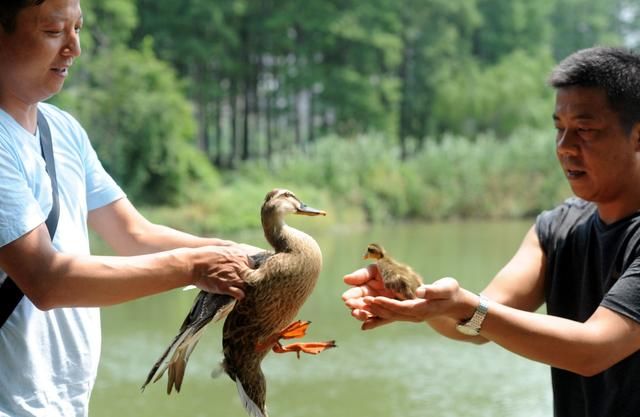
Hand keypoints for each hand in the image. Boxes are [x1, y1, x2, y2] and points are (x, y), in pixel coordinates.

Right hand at [191, 245, 250, 299]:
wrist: (192, 264)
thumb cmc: (205, 255)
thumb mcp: (223, 249)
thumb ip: (234, 255)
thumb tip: (242, 260)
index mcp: (240, 255)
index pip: (253, 265)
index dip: (250, 271)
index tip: (247, 275)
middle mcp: (239, 265)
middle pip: (252, 276)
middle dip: (250, 280)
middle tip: (246, 284)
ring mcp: (233, 276)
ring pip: (247, 285)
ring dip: (244, 288)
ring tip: (241, 290)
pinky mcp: (226, 287)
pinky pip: (240, 294)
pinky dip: (240, 296)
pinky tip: (237, 295)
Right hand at [341, 264, 396, 329]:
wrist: (414, 280)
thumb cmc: (392, 271)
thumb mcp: (376, 270)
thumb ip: (362, 275)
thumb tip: (345, 280)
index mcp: (367, 288)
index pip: (356, 293)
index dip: (351, 296)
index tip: (346, 298)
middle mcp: (372, 299)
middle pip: (360, 305)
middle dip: (355, 306)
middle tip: (351, 306)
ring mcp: (380, 308)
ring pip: (368, 314)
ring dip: (362, 315)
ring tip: (359, 314)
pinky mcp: (391, 315)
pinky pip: (380, 320)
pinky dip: (372, 323)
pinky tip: (364, 326)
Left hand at [343, 266, 466, 329]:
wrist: (456, 305)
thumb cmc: (451, 293)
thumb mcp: (446, 288)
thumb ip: (433, 290)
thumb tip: (419, 292)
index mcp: (421, 308)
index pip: (400, 307)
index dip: (386, 303)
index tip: (372, 298)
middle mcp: (413, 315)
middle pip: (390, 313)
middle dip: (373, 308)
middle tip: (356, 303)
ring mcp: (410, 316)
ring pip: (387, 316)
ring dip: (372, 312)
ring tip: (355, 307)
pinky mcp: (408, 313)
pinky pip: (390, 316)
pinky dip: (378, 316)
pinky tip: (364, 317)